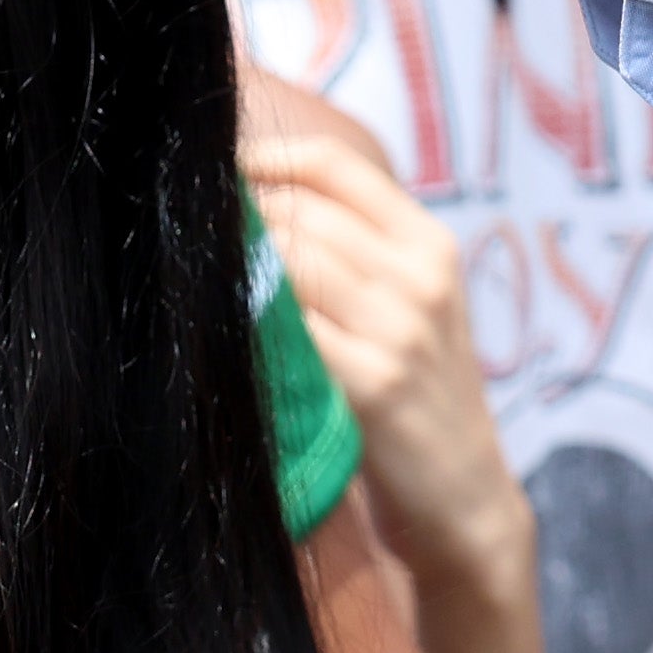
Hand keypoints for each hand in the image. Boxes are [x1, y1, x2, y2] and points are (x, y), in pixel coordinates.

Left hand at [244, 116, 532, 630]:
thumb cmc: (417, 391)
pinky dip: (252, 324)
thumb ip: (354, 248)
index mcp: (429, 243)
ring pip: (290, 263)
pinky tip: (226, 333)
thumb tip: (250, 194)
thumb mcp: (411, 303)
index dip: (265, 157)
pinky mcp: (376, 383)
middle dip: (236, 216)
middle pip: (300, 211)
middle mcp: (421, 276)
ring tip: (197, 276)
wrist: (464, 495)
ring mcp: (401, 329)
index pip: (333, 165)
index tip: (216, 169)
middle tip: (188, 228)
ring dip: (235, 267)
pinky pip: (291, 331)